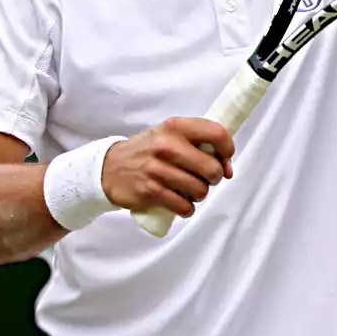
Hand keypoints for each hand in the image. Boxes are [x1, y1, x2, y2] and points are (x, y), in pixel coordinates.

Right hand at [101, 117, 234, 219]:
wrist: (109, 168)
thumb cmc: (147, 151)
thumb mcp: (168, 135)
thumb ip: (198, 144)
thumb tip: (227, 168)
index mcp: (175, 127)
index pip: (216, 133)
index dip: (228, 149)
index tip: (224, 160)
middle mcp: (167, 146)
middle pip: (212, 169)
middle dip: (214, 178)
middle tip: (203, 178)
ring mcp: (157, 169)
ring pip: (200, 190)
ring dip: (199, 194)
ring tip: (188, 190)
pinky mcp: (150, 191)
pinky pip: (184, 206)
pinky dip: (186, 209)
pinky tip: (180, 203)